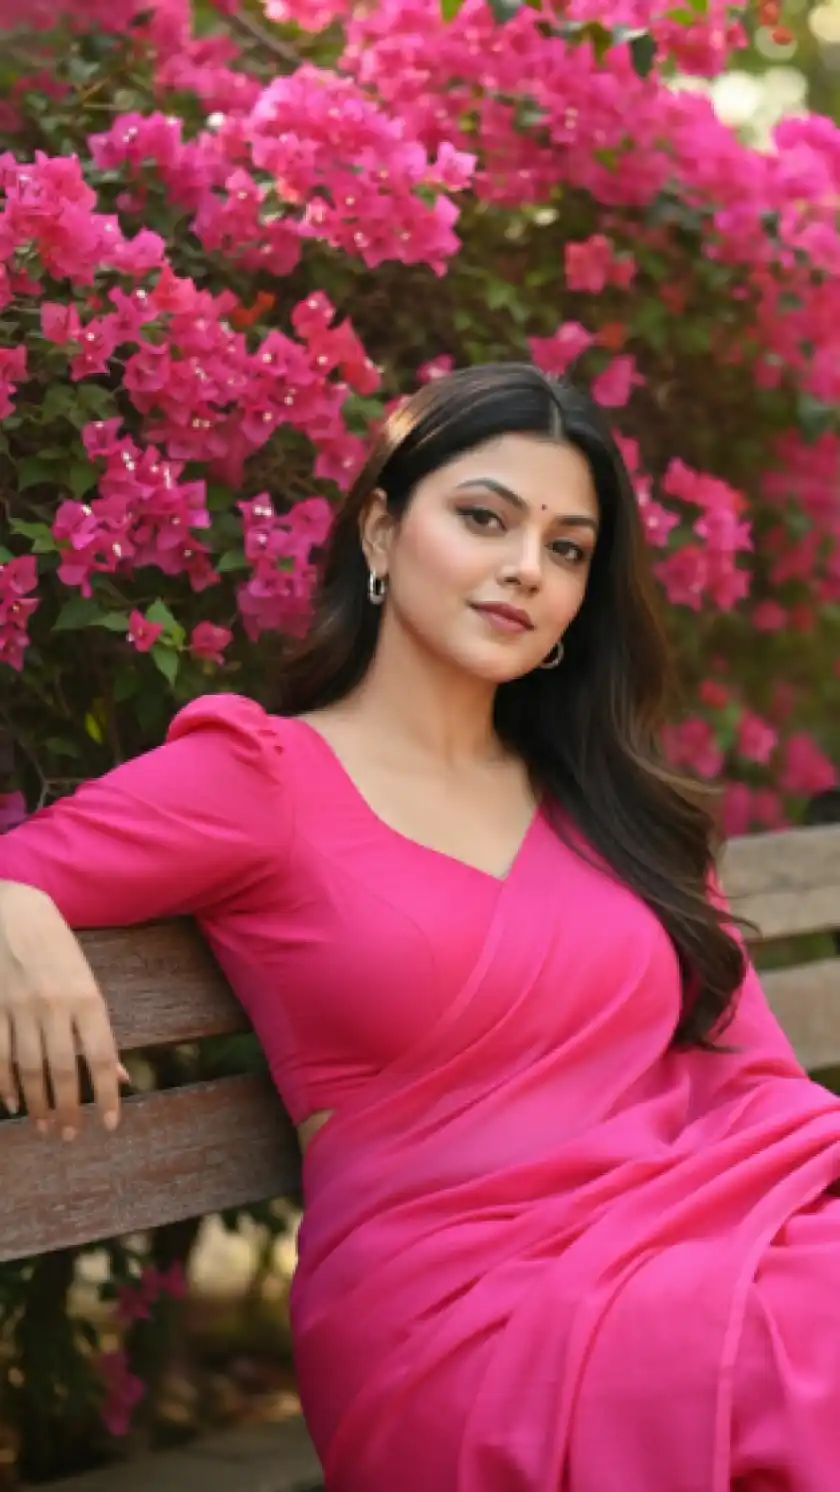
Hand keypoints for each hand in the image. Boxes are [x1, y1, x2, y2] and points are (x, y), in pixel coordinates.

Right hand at [0, 882, 127, 1138]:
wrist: (12, 912)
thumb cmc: (59, 949)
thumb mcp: (88, 983)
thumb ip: (101, 1031)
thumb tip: (123, 1076)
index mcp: (88, 998)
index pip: (103, 1056)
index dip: (107, 1095)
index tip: (110, 1124)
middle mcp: (55, 1006)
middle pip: (64, 1069)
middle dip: (68, 1109)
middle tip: (69, 1136)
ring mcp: (21, 1008)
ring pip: (29, 1068)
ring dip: (38, 1103)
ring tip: (44, 1127)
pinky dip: (5, 1083)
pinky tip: (13, 1103)